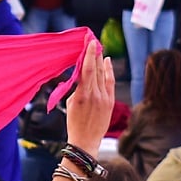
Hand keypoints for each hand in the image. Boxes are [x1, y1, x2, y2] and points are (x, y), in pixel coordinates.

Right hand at [61, 37, 115, 152]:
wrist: (85, 141)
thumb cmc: (73, 122)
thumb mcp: (70, 103)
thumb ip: (77, 87)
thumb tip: (81, 74)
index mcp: (81, 95)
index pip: (86, 69)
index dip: (88, 54)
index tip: (89, 42)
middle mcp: (94, 94)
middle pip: (95, 68)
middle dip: (94, 53)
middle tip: (93, 40)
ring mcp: (104, 98)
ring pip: (102, 73)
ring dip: (100, 59)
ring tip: (98, 48)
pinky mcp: (110, 102)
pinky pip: (110, 82)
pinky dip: (108, 71)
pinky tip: (107, 61)